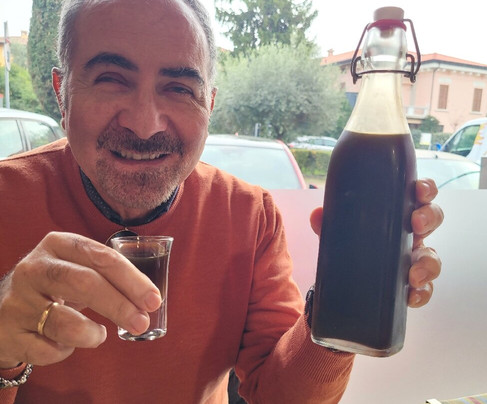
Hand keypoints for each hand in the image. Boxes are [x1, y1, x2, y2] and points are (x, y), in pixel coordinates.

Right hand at [0, 232, 161, 368]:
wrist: (5, 308)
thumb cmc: (55, 286)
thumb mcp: (77, 267)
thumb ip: (108, 275)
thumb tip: (149, 300)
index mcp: (58, 244)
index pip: (102, 257)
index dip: (132, 280)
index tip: (153, 300)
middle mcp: (35, 267)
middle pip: (84, 283)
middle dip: (119, 305)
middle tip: (141, 322)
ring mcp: (19, 300)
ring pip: (64, 321)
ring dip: (91, 334)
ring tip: (99, 335)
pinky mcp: (8, 331)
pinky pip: (46, 349)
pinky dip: (64, 351)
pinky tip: (66, 344)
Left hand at [309, 178, 442, 308]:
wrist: (347, 280)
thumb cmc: (353, 245)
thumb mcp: (339, 232)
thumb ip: (328, 223)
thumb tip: (317, 215)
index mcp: (397, 214)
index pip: (418, 195)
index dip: (425, 189)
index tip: (419, 191)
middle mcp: (410, 234)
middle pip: (432, 220)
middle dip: (429, 218)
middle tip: (416, 224)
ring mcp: (413, 260)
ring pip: (432, 258)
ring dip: (428, 264)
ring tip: (414, 274)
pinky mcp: (411, 285)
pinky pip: (424, 290)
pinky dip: (421, 294)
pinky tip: (411, 297)